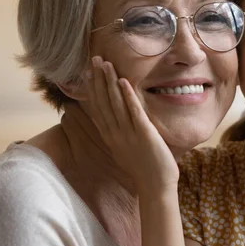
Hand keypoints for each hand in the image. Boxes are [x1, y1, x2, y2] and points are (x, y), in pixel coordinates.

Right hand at [86, 56, 179, 193]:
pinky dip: (128, 96)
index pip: (98, 108)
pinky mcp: (143, 134)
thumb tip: (118, 120)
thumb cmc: (145, 167)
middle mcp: (115, 133)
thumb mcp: (126, 148)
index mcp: (111, 136)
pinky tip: (124, 81)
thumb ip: (121, 133)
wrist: (156, 186)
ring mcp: (128, 134)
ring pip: (115, 104)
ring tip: (105, 64)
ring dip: (110, 82)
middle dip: (98, 79)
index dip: (93, 89)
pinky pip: (134, 112)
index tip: (88, 72)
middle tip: (94, 59)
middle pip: (103, 102)